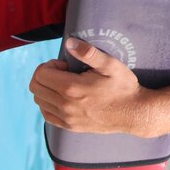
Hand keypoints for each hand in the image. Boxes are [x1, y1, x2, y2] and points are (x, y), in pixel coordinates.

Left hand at [29, 37, 149, 135]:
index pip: (40, 74)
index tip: (65, 65)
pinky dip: (48, 103)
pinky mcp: (70, 127)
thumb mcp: (111, 65)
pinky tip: (63, 97)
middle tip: (63, 72)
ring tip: (65, 84)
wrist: (133, 113)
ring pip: (39, 101)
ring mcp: (67, 118)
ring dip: (46, 89)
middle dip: (45, 75)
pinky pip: (47, 115)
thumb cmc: (124, 87)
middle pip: (35, 87)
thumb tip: (69, 43)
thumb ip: (88, 53)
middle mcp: (65, 105)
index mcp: (72, 88)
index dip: (49, 65)